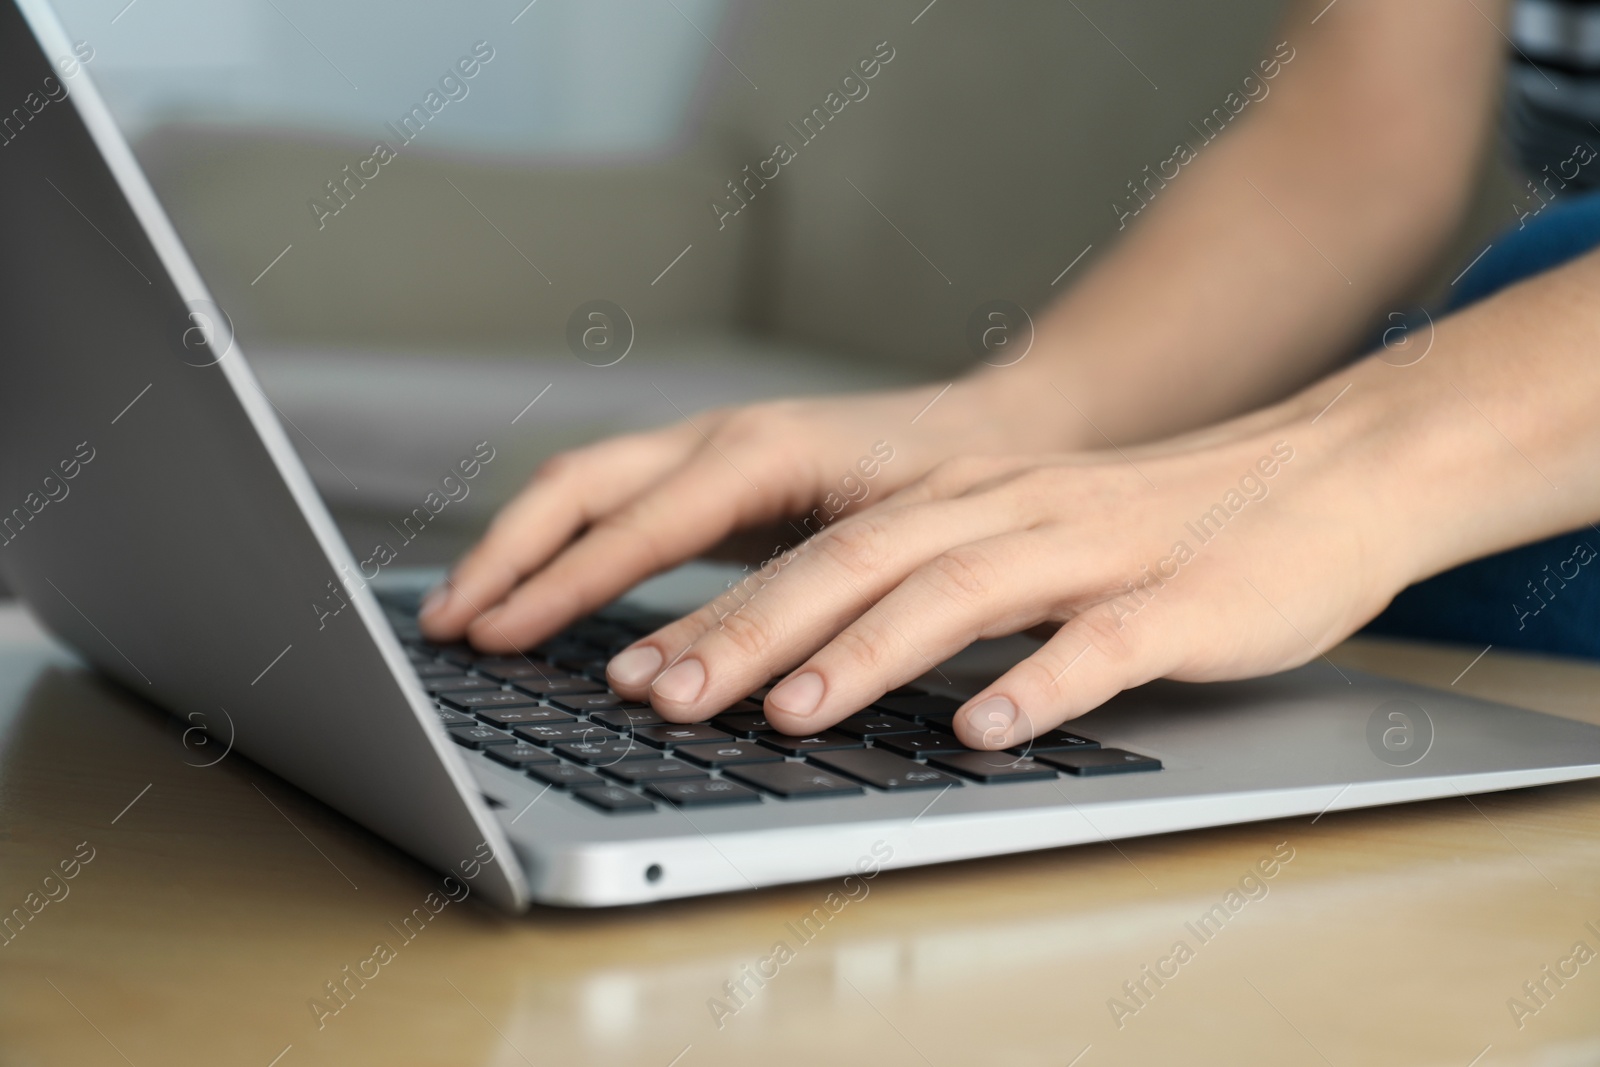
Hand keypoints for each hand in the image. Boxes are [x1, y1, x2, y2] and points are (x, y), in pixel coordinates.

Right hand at [418, 377, 1056, 651]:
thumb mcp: (894, 541)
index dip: (564, 584)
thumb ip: (805, 597)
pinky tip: (535, 593)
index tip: (500, 635)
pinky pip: (615, 503)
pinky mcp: (714, 476)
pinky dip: (563, 546)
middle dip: (508, 557)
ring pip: (583, 487)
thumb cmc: (959, 485)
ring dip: (518, 548)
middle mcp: (722, 436)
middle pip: (579, 485)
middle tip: (449, 628)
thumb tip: (711, 668)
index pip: (639, 522)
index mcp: (764, 448)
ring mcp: (710, 449)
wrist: (998, 432)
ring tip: (460, 613)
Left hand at [604, 401, 1412, 748]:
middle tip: (663, 696)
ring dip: (865, 654)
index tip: (636, 671)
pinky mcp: (1179, 599)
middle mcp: (1008, 511)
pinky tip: (987, 728)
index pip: (815, 557)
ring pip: (958, 593)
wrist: (1325, 474)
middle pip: (857, 567)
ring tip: (788, 713)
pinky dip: (1040, 683)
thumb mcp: (1024, 539)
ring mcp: (1094, 551)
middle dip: (749, 633)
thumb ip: (930, 587)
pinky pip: (1101, 644)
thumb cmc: (1161, 529)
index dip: (719, 614)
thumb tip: (812, 662)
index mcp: (963, 502)